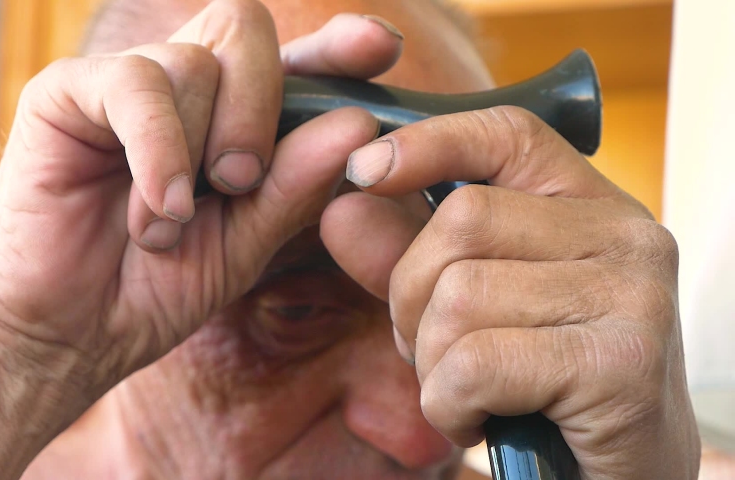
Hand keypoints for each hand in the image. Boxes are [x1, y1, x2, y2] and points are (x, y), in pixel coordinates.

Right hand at [0, 2, 401, 402]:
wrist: (70, 332)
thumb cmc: (158, 287)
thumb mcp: (247, 243)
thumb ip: (298, 185)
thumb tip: (357, 124)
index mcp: (230, 114)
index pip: (291, 58)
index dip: (336, 46)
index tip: (377, 49)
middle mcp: (181, 86)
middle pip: (243, 27)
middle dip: (260, 105)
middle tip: (242, 182)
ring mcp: (123, 83)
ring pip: (193, 62)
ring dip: (199, 150)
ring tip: (172, 223)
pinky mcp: (67, 92)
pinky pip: (136, 86)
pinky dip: (160, 152)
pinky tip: (157, 213)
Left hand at [321, 106, 700, 477]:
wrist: (618, 476)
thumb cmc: (546, 387)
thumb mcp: (473, 309)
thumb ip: (408, 256)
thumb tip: (342, 207)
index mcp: (592, 207)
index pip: (508, 136)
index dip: (430, 142)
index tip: (364, 171)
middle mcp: (626, 235)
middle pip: (460, 220)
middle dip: (410, 296)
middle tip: (432, 349)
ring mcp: (630, 295)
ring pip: (459, 295)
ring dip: (432, 362)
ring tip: (468, 391)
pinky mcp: (619, 363)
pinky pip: (474, 364)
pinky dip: (450, 405)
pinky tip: (481, 422)